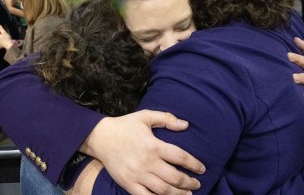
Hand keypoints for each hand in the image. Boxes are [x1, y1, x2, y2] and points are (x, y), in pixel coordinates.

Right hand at [82, 110, 204, 194]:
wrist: (100, 137)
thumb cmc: (125, 126)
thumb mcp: (145, 116)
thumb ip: (166, 119)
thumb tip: (186, 125)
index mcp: (153, 145)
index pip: (180, 157)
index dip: (194, 164)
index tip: (202, 169)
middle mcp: (147, 162)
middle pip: (174, 177)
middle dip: (189, 183)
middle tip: (197, 184)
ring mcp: (137, 175)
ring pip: (163, 190)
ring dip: (178, 194)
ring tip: (187, 194)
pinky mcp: (128, 183)